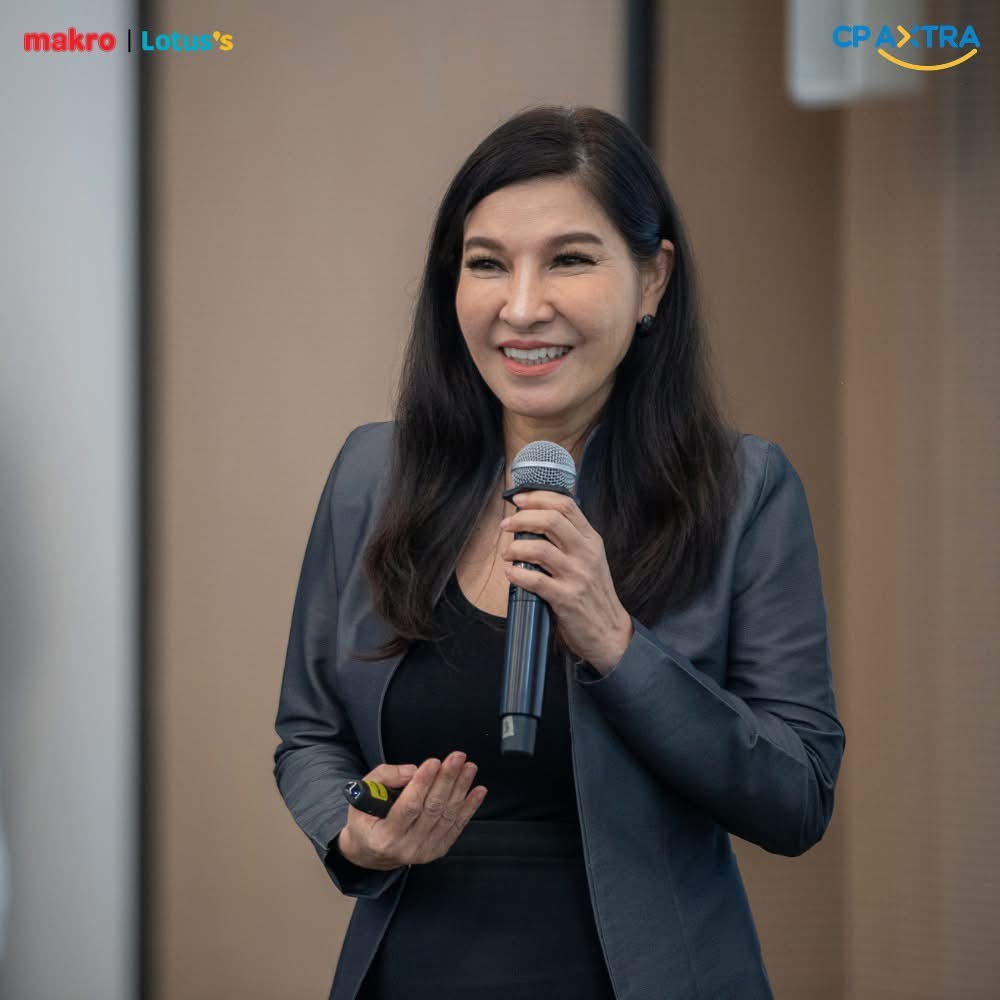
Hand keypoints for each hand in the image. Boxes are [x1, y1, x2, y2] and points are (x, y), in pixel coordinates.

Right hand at [337, 753, 486, 870]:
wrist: (369, 852)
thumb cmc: (365, 819)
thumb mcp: (362, 793)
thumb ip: (385, 777)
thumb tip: (413, 770)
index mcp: (384, 835)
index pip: (409, 807)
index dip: (423, 783)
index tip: (434, 762)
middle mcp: (406, 847)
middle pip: (432, 809)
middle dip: (447, 779)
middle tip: (457, 758)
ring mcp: (424, 851)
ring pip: (447, 816)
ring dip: (461, 789)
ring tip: (468, 768)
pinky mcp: (437, 850)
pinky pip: (456, 826)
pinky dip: (469, 807)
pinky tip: (477, 791)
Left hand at [499, 490, 633, 673]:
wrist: (610, 631)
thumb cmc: (593, 593)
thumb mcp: (590, 558)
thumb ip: (571, 538)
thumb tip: (539, 516)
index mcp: (591, 540)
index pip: (566, 505)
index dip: (538, 497)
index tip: (518, 499)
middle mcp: (586, 554)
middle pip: (551, 520)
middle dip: (521, 518)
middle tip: (506, 524)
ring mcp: (577, 575)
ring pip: (539, 548)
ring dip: (515, 547)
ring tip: (508, 553)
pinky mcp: (566, 598)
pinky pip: (535, 580)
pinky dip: (516, 574)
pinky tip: (510, 573)